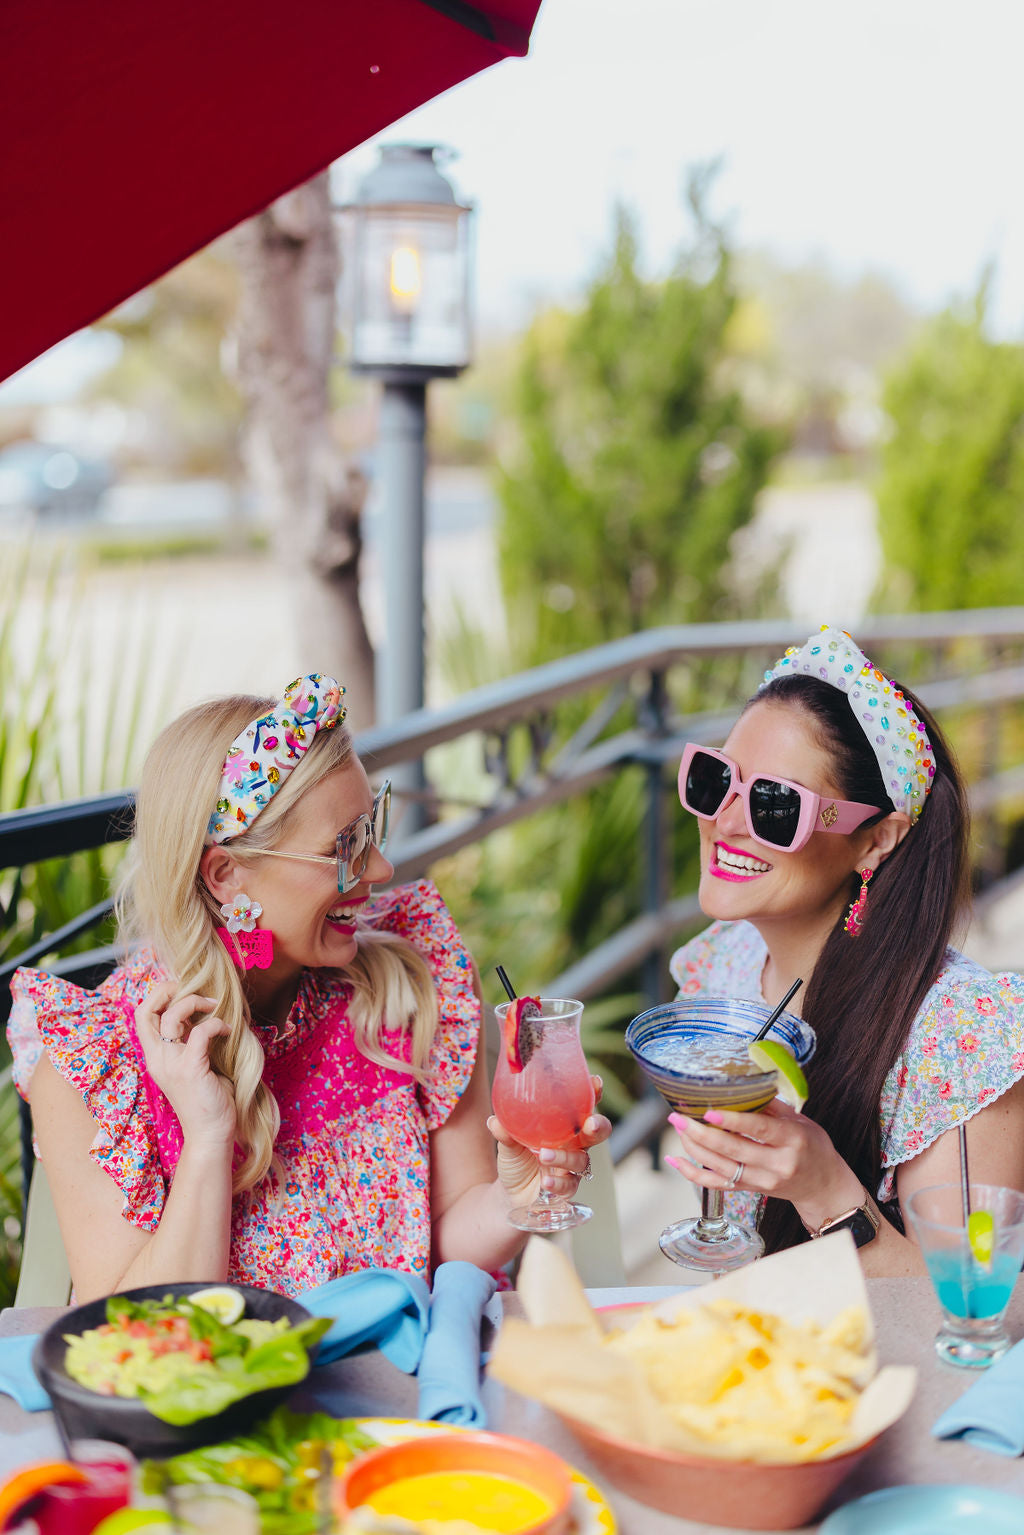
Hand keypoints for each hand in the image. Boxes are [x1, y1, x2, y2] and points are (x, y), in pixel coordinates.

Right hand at [135, 981, 236, 1150]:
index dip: (158, 996)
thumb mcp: (193, 1066)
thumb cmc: (208, 1100)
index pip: (141, 1017)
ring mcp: (172, 1065)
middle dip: (166, 991)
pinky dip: (216, 1024)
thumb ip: (191, 1043)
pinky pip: (200, 1033)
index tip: (182, 990)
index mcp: (156, 1058)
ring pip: (171, 1017)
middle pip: (144, 1012)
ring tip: (215, 1005)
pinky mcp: (191, 1069)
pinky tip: (228, 1030)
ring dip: (194, 1002)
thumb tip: (204, 1015)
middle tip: (192, 989)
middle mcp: (158, 1059)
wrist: (210, 1134)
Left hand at [487, 1074, 611, 1206]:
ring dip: (565, 1157)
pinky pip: (569, 1185)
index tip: (595, 1082)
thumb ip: (505, 1132)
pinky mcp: (566, 1187)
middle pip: (597, 1132)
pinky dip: (558, 1183)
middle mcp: (573, 1143)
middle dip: (599, 1126)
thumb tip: (495, 1120)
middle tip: (590, 1123)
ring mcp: (571, 1166)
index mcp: (564, 1125)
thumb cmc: (516, 1158)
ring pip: (581, 1159)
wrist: (509, 1193)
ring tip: (544, 1155)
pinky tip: (546, 1181)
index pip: (583, 1106)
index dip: (593, 1093)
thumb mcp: (508, 1143)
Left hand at [667, 1100, 861, 1227]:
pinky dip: (693, 1174)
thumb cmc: (812, 1146)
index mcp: (793, 1140)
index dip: (733, 1120)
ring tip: (678, 1129)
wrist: (822, 1184)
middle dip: (702, 1133)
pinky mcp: (751, 1191)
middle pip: (734, 1150)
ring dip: (694, 1149)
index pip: (759, 1129)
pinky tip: (675, 1161)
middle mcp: (777, 1164)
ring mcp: (763, 1181)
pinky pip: (717, 1185)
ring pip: (721, 1168)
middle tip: (679, 1116)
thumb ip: (770, 1106)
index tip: (709, 1110)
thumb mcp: (799, 1121)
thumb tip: (738, 1088)